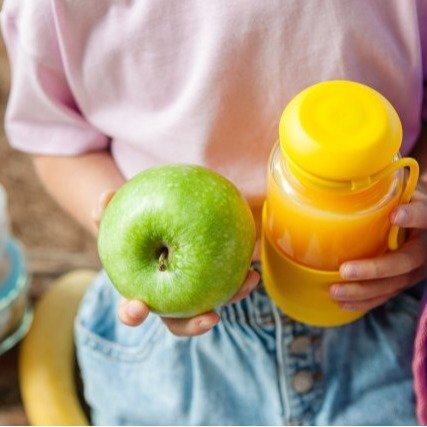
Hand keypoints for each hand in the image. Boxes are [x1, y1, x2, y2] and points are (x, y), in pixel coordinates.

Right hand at [93, 190, 259, 335]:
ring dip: (233, 295)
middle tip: (211, 318)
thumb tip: (106, 196)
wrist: (152, 229)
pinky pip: (227, 280)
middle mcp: (167, 300)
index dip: (133, 313)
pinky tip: (253, 263)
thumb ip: (105, 212)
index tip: (138, 308)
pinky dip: (241, 274)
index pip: (133, 310)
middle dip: (193, 325)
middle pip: (180, 321)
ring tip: (249, 280)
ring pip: (212, 302)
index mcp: (140, 292)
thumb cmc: (130, 230)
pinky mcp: (212, 279)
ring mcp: (191, 292)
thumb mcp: (114, 221)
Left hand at [330, 187, 426, 311]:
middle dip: (373, 269)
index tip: (396, 214)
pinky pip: (386, 294)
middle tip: (345, 270)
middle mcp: (425, 249)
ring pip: (393, 285)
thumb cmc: (408, 201)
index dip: (413, 216)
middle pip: (403, 262)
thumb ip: (389, 188)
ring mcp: (416, 269)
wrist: (425, 219)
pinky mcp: (405, 280)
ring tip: (335, 291)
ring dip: (363, 291)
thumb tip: (354, 173)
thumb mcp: (405, 190)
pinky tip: (343, 303)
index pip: (426, 216)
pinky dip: (365, 300)